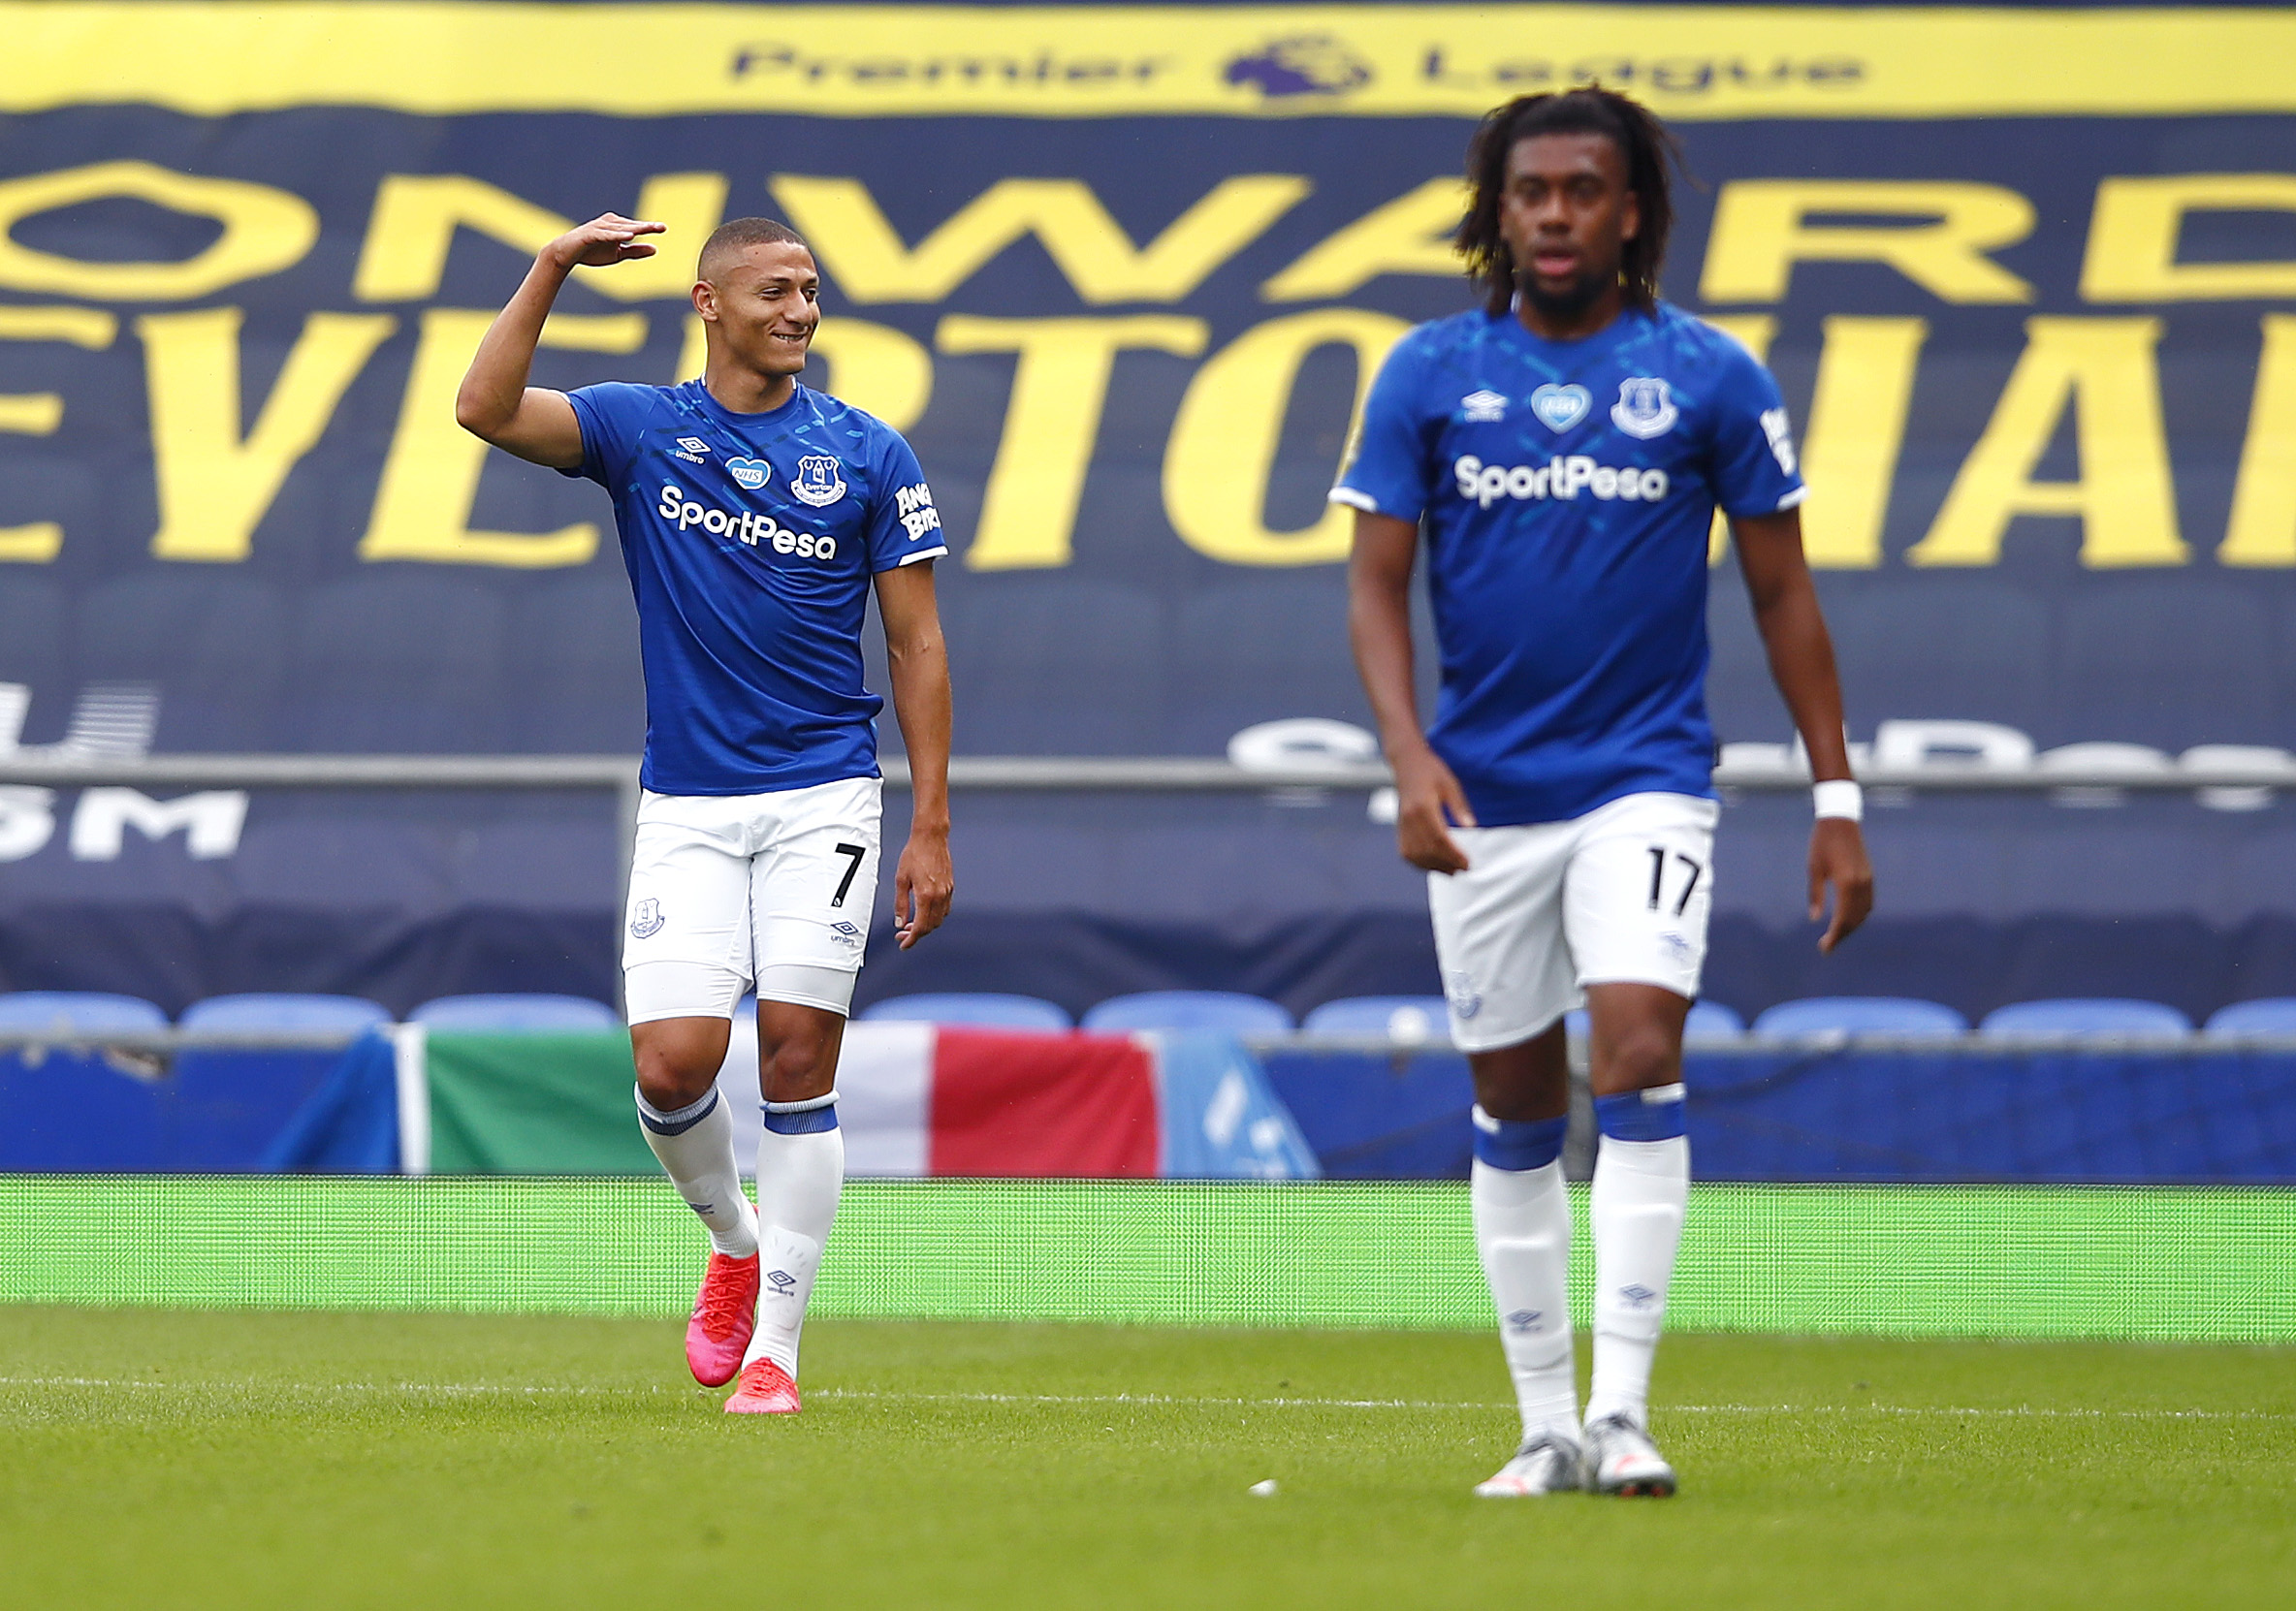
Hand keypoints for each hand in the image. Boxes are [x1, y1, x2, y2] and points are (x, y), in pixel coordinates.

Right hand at [544, 213, 666, 271]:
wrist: (566, 254)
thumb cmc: (592, 252)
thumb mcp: (618, 254)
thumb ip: (635, 251)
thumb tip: (655, 249)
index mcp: (617, 227)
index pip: (636, 227)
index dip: (650, 228)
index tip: (664, 228)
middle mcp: (609, 223)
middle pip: (630, 226)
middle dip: (645, 226)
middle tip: (661, 227)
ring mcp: (599, 227)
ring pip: (619, 228)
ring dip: (633, 229)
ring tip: (647, 230)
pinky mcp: (589, 234)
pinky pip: (605, 234)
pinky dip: (616, 234)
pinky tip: (628, 236)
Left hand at [892, 829, 952, 949]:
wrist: (931, 837)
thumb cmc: (915, 853)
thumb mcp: (901, 879)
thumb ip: (900, 903)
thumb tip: (899, 921)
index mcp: (926, 895)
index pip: (920, 927)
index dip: (911, 939)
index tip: (904, 944)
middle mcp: (939, 896)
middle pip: (931, 926)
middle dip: (917, 934)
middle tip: (903, 934)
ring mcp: (947, 892)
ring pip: (939, 920)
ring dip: (926, 926)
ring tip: (912, 923)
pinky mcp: (950, 887)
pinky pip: (945, 909)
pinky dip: (934, 916)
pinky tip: (924, 912)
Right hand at [1392, 745, 1474, 874]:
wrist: (1407, 763)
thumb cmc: (1431, 771)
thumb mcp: (1450, 784)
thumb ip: (1460, 807)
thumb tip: (1471, 828)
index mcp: (1423, 806)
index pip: (1439, 838)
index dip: (1454, 854)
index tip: (1468, 862)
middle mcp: (1409, 818)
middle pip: (1428, 849)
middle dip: (1446, 863)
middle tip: (1464, 869)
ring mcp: (1402, 824)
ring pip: (1415, 854)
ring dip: (1433, 866)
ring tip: (1451, 871)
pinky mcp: (1399, 827)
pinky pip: (1406, 851)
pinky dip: (1419, 862)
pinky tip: (1433, 865)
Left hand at [1808, 816, 1873, 952]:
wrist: (1840, 821)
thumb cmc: (1822, 843)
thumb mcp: (1814, 869)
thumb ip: (1816, 895)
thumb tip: (1814, 919)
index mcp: (1846, 883)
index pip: (1842, 918)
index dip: (1834, 936)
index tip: (1824, 948)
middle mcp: (1861, 884)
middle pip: (1855, 920)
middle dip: (1841, 936)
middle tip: (1826, 947)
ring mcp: (1868, 880)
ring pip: (1864, 913)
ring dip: (1851, 927)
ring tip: (1835, 936)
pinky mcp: (1869, 876)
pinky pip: (1868, 903)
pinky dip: (1859, 915)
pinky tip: (1848, 920)